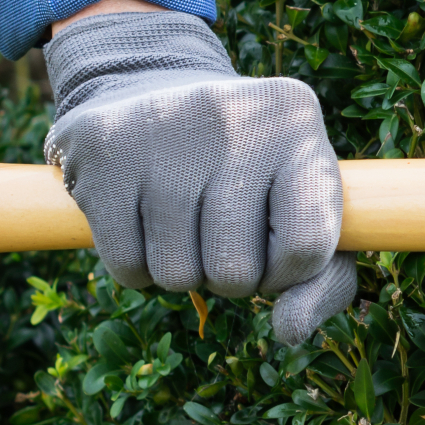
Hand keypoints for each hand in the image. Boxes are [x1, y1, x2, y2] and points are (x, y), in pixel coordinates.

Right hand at [43, 9, 355, 343]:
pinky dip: (137, 267)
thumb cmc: (248, 173)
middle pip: (236, 274)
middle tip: (219, 232)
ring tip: (183, 220)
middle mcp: (234, 116)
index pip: (308, 247)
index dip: (286, 273)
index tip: (274, 251)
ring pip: (177, 278)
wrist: (151, 94)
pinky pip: (126, 267)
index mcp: (298, 124)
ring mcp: (162, 126)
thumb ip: (322, 280)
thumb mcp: (303, 208)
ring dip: (181, 272)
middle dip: (229, 276)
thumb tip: (290, 330)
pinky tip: (143, 219)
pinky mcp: (101, 145)